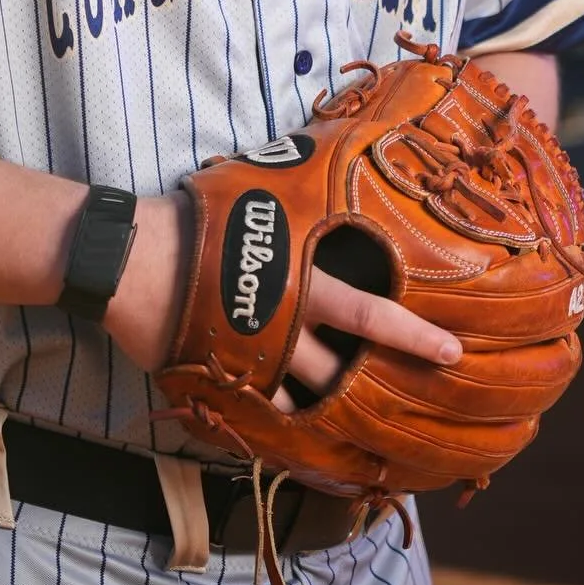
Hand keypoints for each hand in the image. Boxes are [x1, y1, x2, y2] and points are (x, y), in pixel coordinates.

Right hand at [103, 191, 461, 403]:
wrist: (129, 256)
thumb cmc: (196, 215)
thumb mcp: (255, 193)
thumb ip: (296, 199)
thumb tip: (334, 151)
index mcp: (301, 278)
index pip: (368, 310)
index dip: (412, 332)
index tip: (453, 350)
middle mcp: (285, 322)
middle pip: (342, 367)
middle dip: (380, 385)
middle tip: (417, 407)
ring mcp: (253, 356)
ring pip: (302, 395)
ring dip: (327, 408)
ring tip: (356, 427)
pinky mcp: (220, 376)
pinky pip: (256, 408)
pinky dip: (275, 420)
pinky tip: (291, 433)